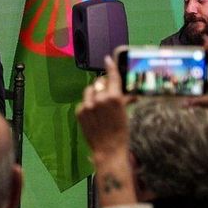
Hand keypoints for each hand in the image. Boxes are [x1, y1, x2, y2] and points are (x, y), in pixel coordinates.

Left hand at [76, 56, 137, 206]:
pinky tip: (94, 115)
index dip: (110, 66)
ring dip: (95, 94)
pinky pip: (84, 102)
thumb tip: (128, 94)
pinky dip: (89, 106)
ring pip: (90, 91)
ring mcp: (88, 105)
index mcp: (114, 98)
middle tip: (108, 92)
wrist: (108, 149)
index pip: (112, 77)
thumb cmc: (121, 132)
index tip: (107, 59)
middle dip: (104, 86)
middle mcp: (99, 99)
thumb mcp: (125, 113)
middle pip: (100, 83)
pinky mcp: (79, 111)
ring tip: (100, 104)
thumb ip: (123, 100)